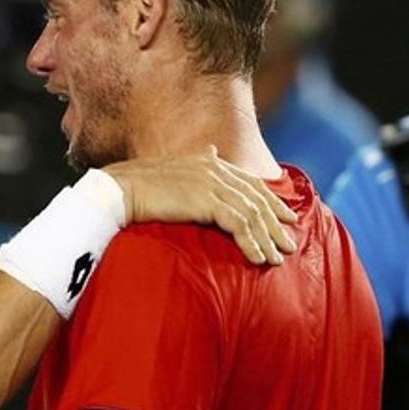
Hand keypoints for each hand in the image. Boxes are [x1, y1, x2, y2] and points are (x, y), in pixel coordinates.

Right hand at [102, 146, 297, 264]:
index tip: (286, 217)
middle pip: (257, 198)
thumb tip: (211, 151)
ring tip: (277, 258)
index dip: (271, 200)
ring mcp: (211, 184)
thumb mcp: (173, 169)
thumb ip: (196, 164)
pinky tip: (258, 258)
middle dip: (276, 223)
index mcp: (208, 162)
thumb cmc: (138, 185)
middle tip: (290, 244)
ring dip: (267, 238)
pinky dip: (251, 243)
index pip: (250, 182)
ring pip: (252, 213)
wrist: (119, 190)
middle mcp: (215, 168)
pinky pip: (239, 225)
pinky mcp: (206, 201)